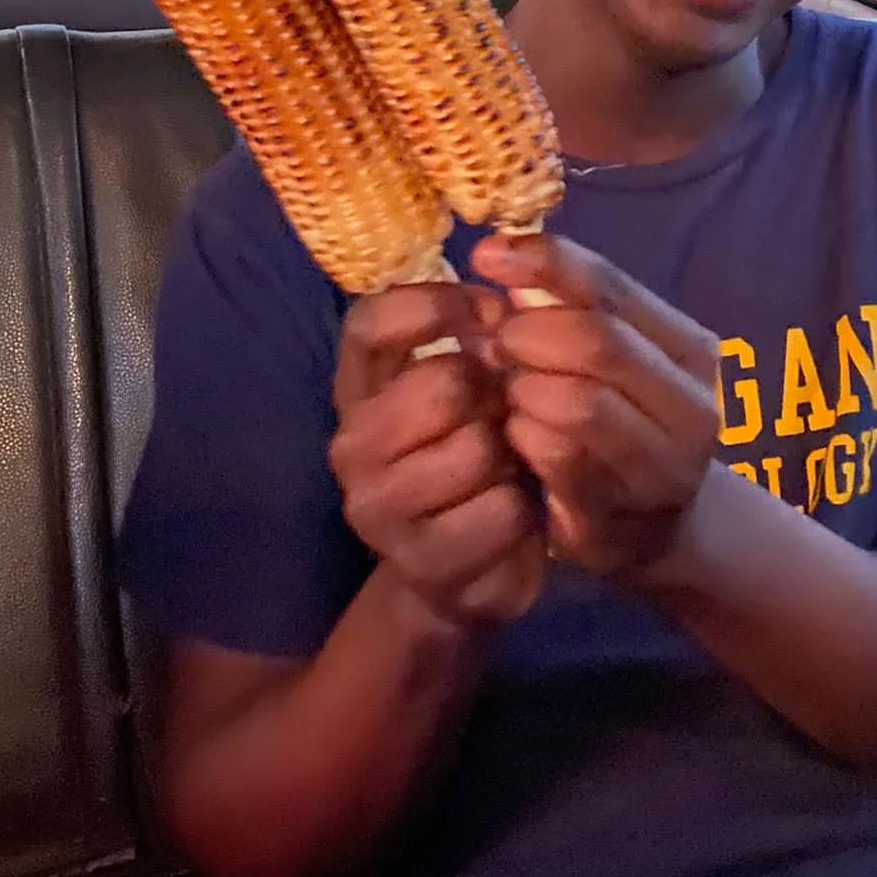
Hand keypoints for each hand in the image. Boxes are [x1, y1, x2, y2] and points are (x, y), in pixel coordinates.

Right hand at [329, 282, 543, 626]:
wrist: (461, 571)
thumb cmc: (468, 454)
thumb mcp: (463, 387)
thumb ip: (472, 338)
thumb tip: (501, 307)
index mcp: (357, 388)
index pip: (368, 324)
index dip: (432, 305)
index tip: (487, 313)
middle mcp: (352, 445)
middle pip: (444, 384)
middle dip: (494, 394)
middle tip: (501, 416)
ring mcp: (378, 510)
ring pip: (477, 449)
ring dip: (511, 455)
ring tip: (503, 469)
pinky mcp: (420, 563)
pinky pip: (502, 510)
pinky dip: (524, 510)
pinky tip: (511, 517)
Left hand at [470, 234, 718, 579]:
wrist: (654, 533)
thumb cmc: (618, 426)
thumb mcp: (607, 359)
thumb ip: (566, 307)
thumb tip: (497, 254)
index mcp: (691, 350)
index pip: (613, 286)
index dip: (546, 260)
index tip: (485, 252)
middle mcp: (694, 406)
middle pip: (599, 341)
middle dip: (531, 333)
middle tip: (496, 340)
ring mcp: (663, 468)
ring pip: (579, 402)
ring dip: (525, 388)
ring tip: (509, 390)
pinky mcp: (623, 516)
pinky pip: (556, 458)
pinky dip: (523, 436)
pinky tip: (515, 433)